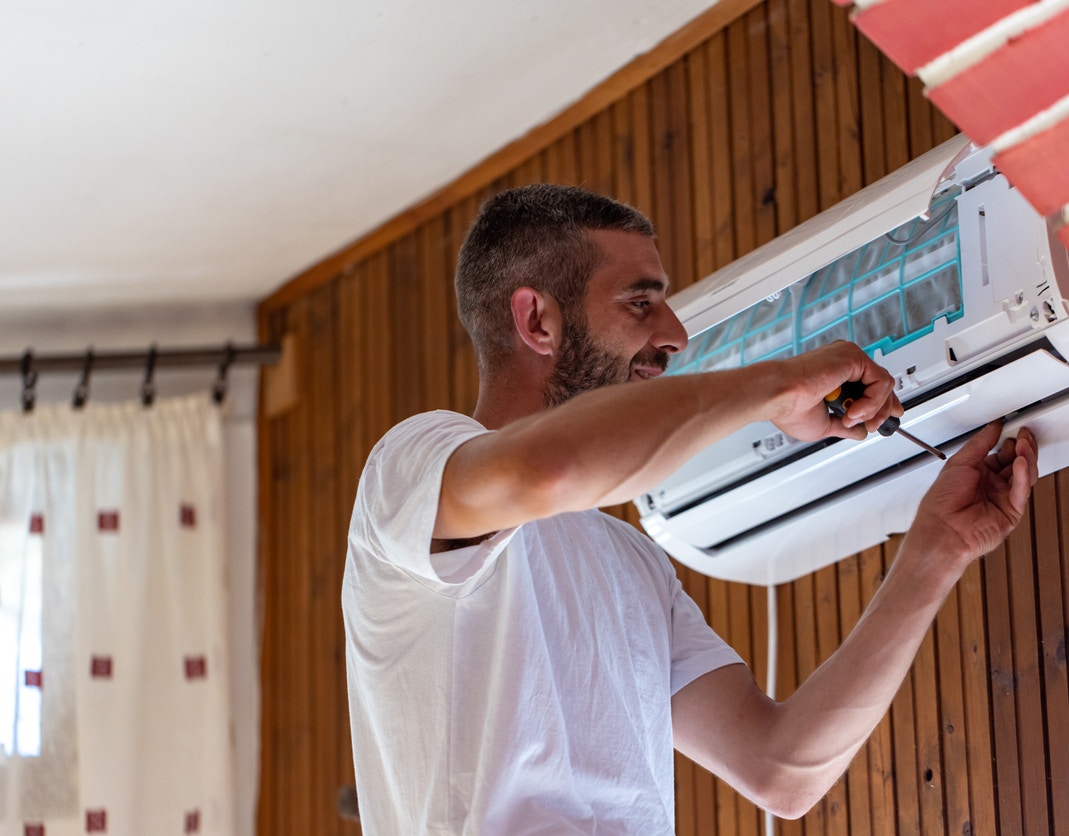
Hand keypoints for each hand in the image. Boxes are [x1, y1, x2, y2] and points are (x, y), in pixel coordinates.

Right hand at [767, 341, 900, 441]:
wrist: (777, 395)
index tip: (891, 416)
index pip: (871, 384)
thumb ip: (845, 426)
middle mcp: (843, 363)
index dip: (883, 402)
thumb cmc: (789, 407)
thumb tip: (860, 432)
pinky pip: (880, 381)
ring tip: (852, 419)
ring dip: (874, 409)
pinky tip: (854, 411)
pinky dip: (872, 401)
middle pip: (881, 384)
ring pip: (884, 384)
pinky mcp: (853, 358)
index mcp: (835, 374)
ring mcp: (849, 358)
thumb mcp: (824, 425)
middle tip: (871, 427)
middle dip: (882, 410)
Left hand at [908, 422, 1038, 567]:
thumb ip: (979, 444)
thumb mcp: (958, 463)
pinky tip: (1020, 462)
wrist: (941, 529)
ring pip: (1024, 475)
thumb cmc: (940, 502)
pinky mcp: (1011, 512)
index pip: (1001, 454)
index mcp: (978, 473)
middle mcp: (992, 485)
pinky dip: (1023, 475)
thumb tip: (992, 428)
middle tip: (1024, 434)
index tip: (1013, 426)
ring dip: (1025, 457)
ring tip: (1023, 444)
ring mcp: (1002, 498)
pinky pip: (1021, 491)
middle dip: (1022, 447)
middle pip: (1016, 463)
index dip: (1008, 440)